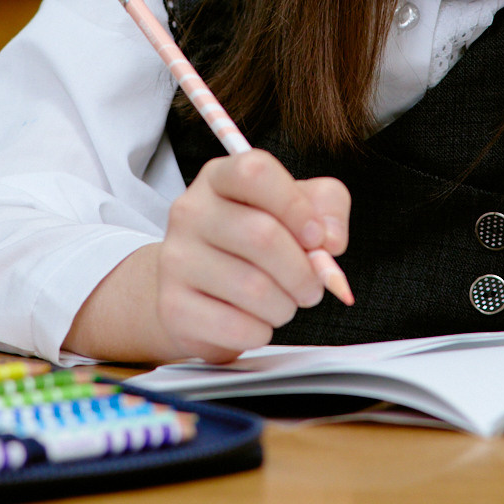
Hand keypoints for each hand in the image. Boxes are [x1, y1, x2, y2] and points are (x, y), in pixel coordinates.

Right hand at [154, 150, 350, 362]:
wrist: (196, 291)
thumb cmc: (251, 247)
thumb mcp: (295, 211)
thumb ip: (327, 208)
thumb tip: (330, 239)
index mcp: (220, 178)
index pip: (255, 172)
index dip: (295, 206)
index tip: (315, 236)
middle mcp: (190, 212)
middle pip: (262, 235)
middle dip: (303, 272)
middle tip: (311, 286)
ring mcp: (176, 258)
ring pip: (254, 288)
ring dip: (285, 305)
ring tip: (280, 303)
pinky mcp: (173, 306)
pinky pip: (237, 326)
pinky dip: (260, 331)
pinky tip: (254, 321)